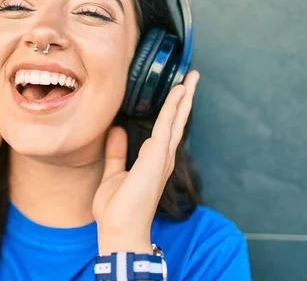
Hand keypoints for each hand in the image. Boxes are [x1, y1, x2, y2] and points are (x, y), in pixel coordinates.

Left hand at [92, 71, 199, 254]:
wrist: (119, 229)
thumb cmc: (117, 209)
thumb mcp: (114, 173)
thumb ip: (117, 152)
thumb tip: (117, 131)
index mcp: (154, 161)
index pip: (166, 128)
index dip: (173, 109)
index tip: (178, 90)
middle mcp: (162, 157)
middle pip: (177, 121)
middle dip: (185, 98)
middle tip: (193, 76)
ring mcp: (162, 157)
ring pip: (175, 120)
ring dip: (183, 98)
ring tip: (190, 79)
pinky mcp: (157, 157)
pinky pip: (166, 125)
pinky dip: (172, 108)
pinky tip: (179, 93)